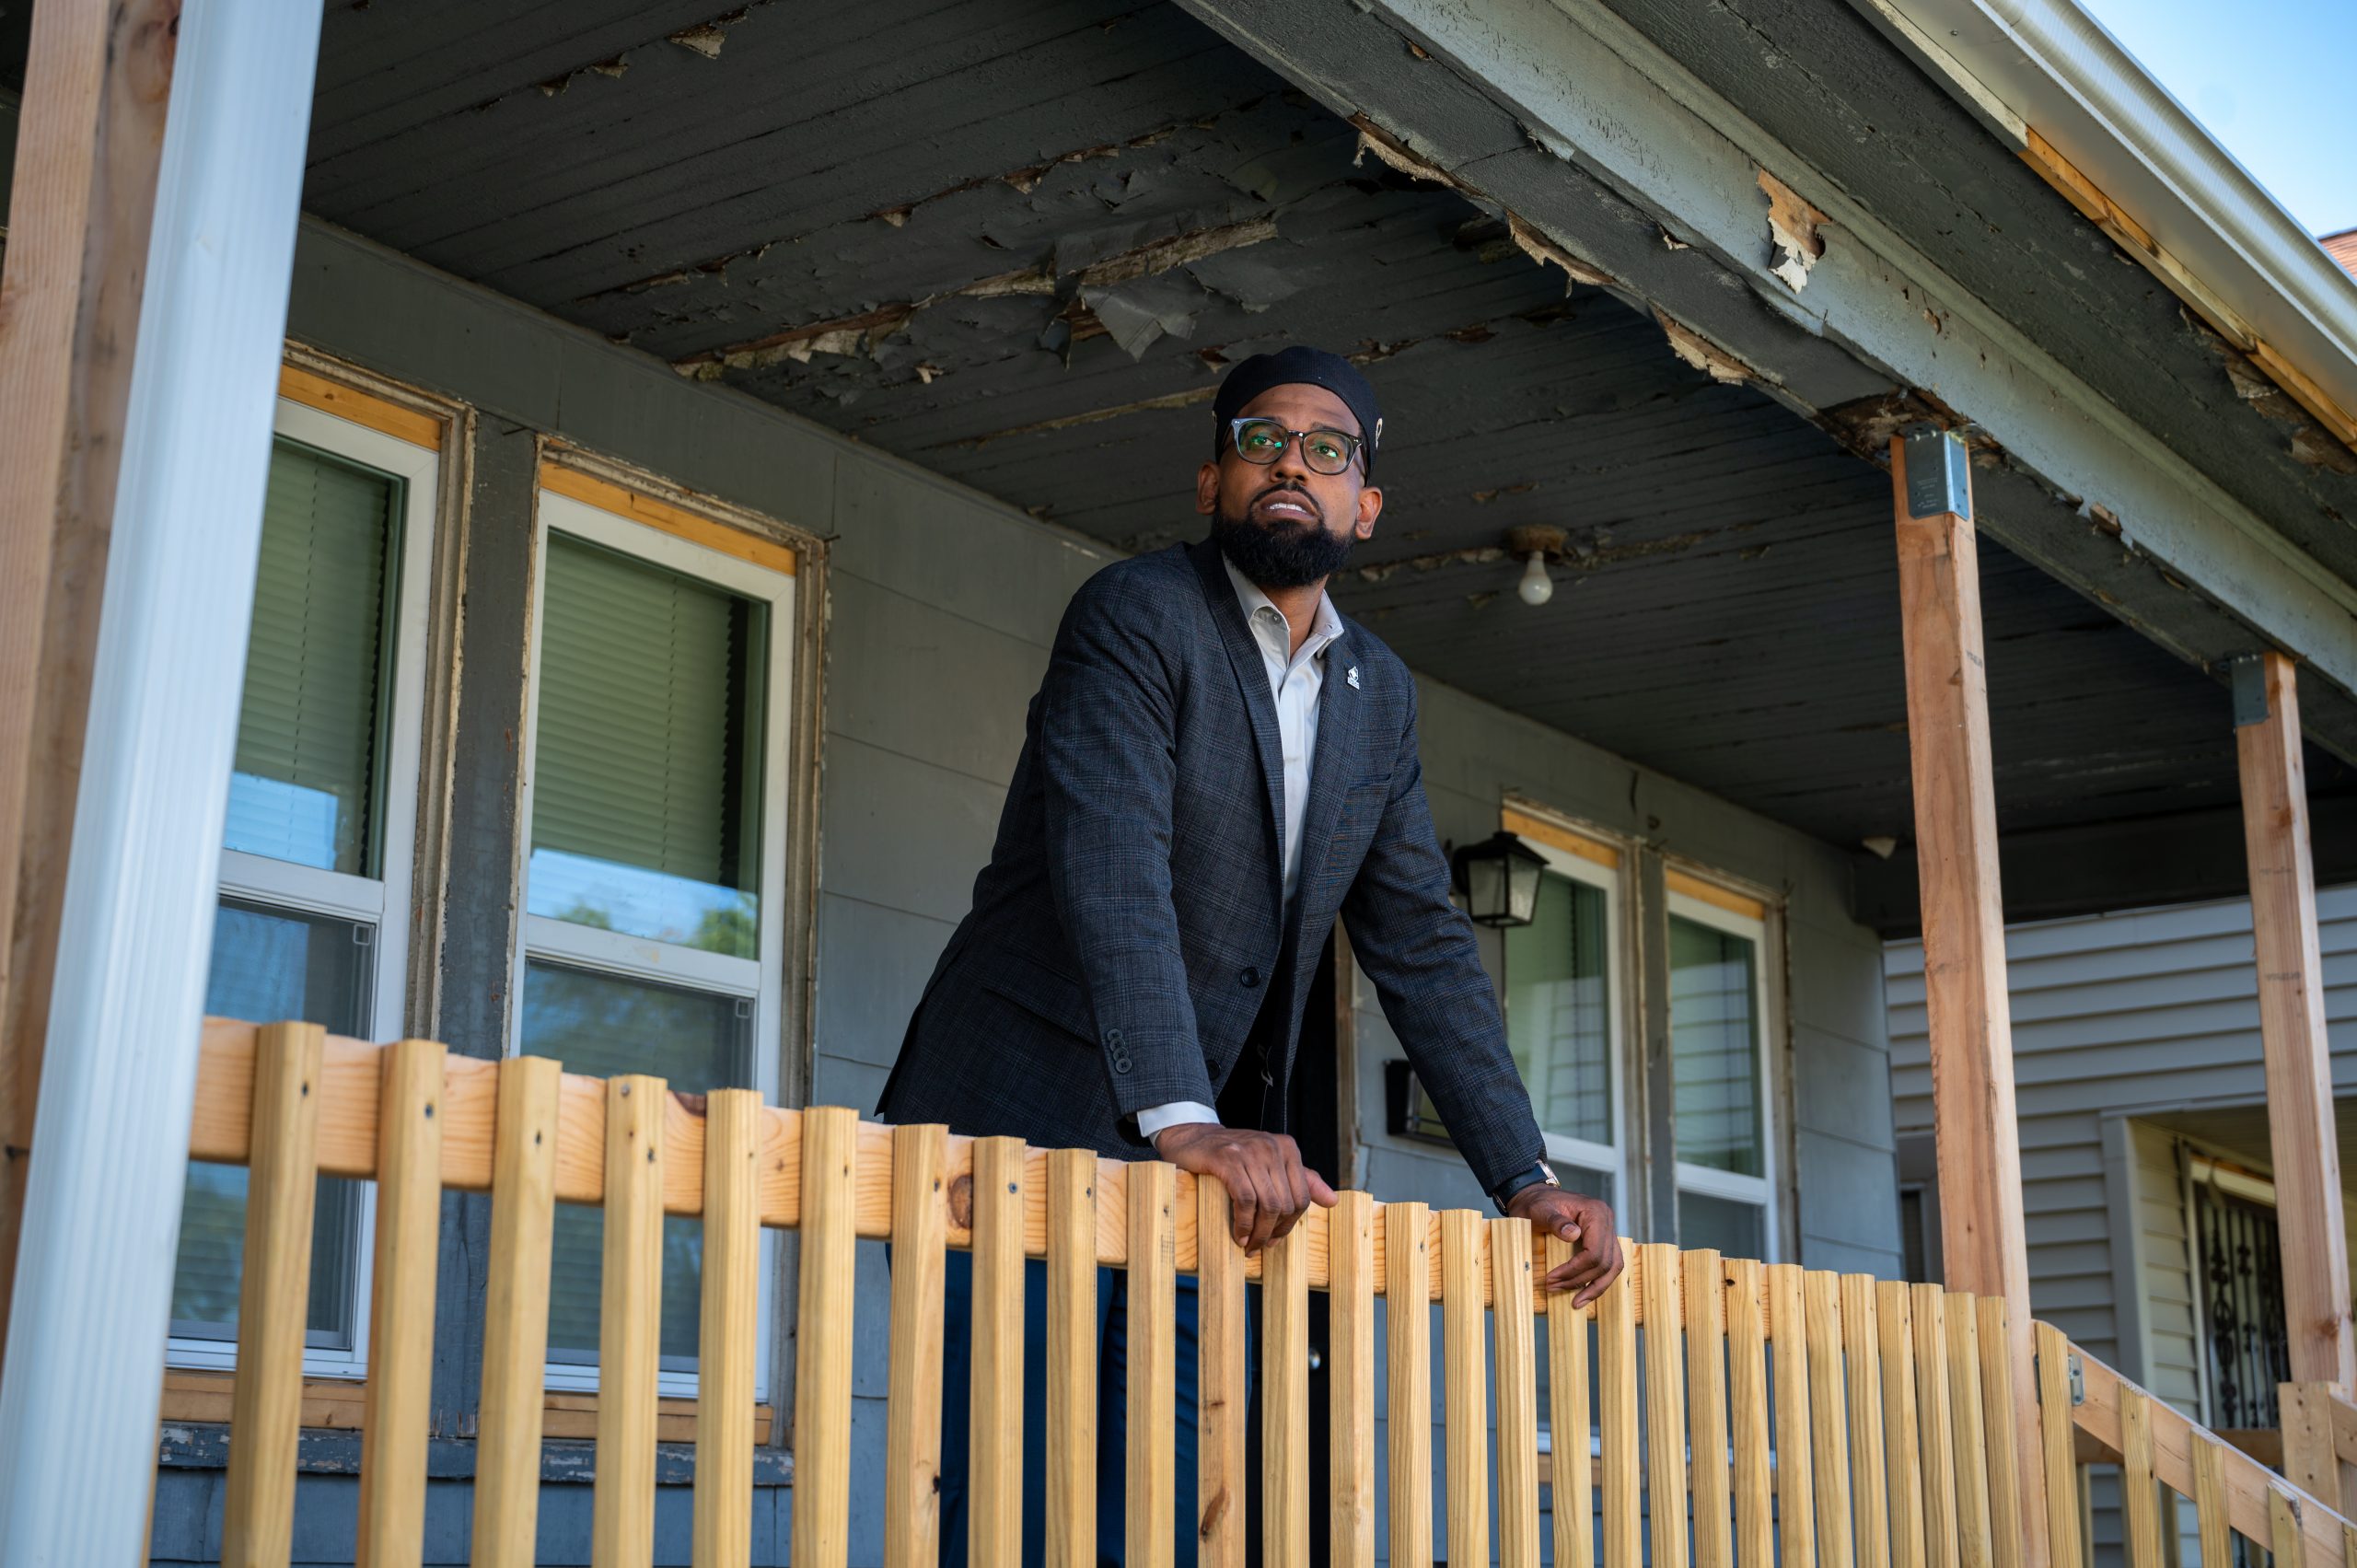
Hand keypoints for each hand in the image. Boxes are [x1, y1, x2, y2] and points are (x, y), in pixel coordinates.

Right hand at [1151, 1124, 1337, 1253]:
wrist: (1195, 1139)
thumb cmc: (1234, 1157)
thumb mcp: (1271, 1165)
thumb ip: (1303, 1181)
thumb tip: (1333, 1201)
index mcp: (1287, 1148)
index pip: (1301, 1197)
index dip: (1289, 1224)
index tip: (1274, 1239)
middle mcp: (1272, 1147)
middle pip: (1285, 1204)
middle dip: (1272, 1232)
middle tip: (1258, 1246)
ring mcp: (1251, 1151)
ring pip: (1267, 1204)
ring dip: (1257, 1232)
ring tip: (1247, 1244)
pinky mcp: (1228, 1159)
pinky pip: (1245, 1200)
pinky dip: (1243, 1222)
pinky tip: (1237, 1233)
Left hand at [1509, 1187, 1624, 1306]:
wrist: (1536, 1196)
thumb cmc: (1536, 1203)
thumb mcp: (1539, 1210)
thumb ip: (1555, 1221)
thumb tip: (1573, 1234)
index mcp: (1596, 1212)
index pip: (1595, 1252)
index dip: (1574, 1271)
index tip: (1551, 1279)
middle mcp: (1607, 1220)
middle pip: (1605, 1262)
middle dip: (1580, 1281)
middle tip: (1553, 1288)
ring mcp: (1608, 1230)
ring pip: (1613, 1267)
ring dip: (1595, 1287)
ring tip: (1576, 1302)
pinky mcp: (1603, 1239)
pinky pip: (1609, 1265)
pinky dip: (1598, 1281)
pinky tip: (1585, 1292)